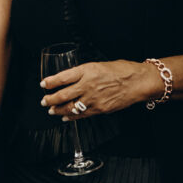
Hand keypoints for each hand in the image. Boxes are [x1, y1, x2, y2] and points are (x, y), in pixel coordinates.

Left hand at [39, 59, 155, 119]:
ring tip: (51, 110)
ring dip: (58, 110)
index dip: (50, 82)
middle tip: (44, 101)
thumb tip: (72, 79)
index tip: (43, 84)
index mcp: (87, 70)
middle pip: (63, 94)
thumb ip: (85, 72)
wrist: (139, 82)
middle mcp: (88, 84)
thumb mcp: (99, 65)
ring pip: (70, 107)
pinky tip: (66, 117)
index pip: (63, 77)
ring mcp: (93, 98)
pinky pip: (82, 115)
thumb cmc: (123, 70)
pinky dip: (72, 117)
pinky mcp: (100, 109)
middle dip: (50, 99)